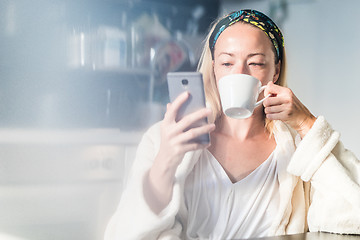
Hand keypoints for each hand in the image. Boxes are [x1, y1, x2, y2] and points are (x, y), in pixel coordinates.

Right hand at [145, 91, 214, 213]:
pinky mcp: (179, 150)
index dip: (179, 101)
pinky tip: (208, 143)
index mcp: (166, 124)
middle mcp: (169, 132)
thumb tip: (170, 103)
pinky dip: (202, 144)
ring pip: (193, 133)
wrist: (164, 160)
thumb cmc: (168, 140)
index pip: (172, 110)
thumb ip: (169, 116)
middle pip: (187, 120)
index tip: (188, 93)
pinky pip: (194, 146)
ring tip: (212, 125)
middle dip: (199, 114)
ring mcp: (174, 141)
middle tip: (209, 110)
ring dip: (204, 129)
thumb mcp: (167, 128)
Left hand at [263, 81, 315, 137]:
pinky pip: (270, 116)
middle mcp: (287, 98)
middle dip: (266, 104)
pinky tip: (275, 115)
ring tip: (274, 110)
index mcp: (286, 91)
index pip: (270, 87)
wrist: (303, 117)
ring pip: (267, 109)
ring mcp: (286, 107)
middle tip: (269, 105)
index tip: (268, 95)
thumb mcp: (287, 95)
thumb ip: (277, 91)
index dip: (266, 92)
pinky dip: (270, 116)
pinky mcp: (285, 115)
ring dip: (268, 111)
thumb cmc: (293, 106)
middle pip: (267, 101)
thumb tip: (267, 85)